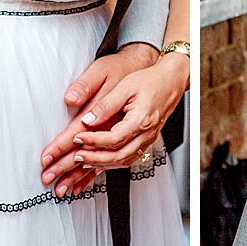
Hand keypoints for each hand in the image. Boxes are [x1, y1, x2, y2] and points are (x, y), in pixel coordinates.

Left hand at [40, 50, 189, 195]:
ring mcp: (147, 139)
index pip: (114, 139)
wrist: (170, 81)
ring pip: (123, 161)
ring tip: (83, 162)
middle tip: (76, 157)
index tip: (78, 138)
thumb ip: (106, 104)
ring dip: (101, 164)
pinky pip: (128, 158)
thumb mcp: (125, 86)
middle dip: (94, 159)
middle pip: (118, 156)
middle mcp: (146, 134)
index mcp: (141, 120)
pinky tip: (99, 163)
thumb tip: (88, 119)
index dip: (93, 141)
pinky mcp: (145, 140)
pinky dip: (111, 164)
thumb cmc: (150, 81)